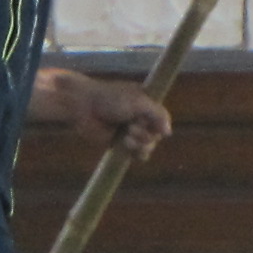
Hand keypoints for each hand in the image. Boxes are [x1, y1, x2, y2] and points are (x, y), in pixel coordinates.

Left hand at [38, 68, 170, 155]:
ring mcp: (130, 131)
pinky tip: (126, 146)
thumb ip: (157, 114)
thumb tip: (168, 133)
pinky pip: (137, 154)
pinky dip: (135, 153)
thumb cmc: (110, 98)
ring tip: (126, 137)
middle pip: (156, 136)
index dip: (158, 125)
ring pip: (148, 147)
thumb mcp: (138, 101)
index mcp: (146, 104)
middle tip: (131, 127)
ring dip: (139, 144)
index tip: (145, 120)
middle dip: (145, 134)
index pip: (162, 120)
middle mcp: (140, 118)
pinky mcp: (120, 143)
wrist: (83, 106)